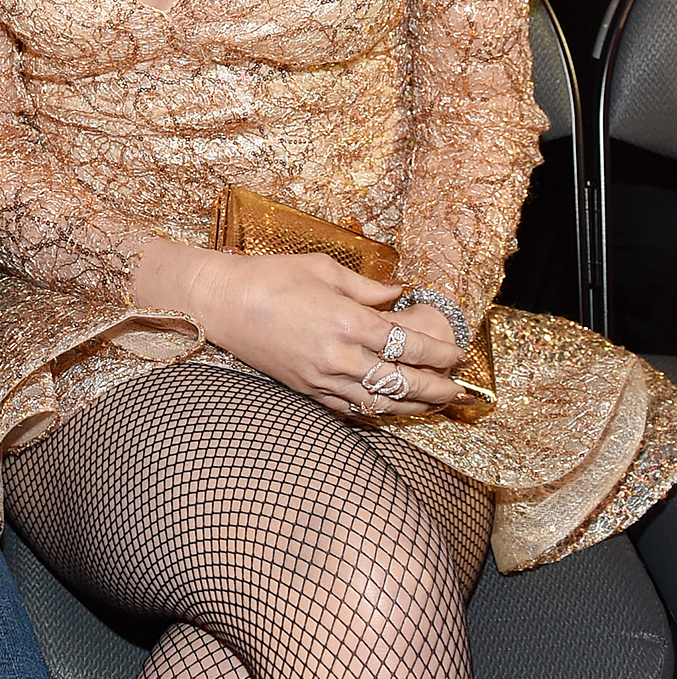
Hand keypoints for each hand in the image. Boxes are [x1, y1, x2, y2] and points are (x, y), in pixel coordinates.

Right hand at [161, 244, 466, 418]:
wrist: (220, 302)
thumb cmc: (268, 277)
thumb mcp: (322, 269)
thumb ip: (366, 286)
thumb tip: (398, 293)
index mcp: (347, 321)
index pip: (408, 344)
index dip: (439, 352)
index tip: (458, 353)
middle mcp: (339, 355)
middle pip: (402, 380)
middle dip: (436, 386)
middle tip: (458, 388)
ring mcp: (322, 378)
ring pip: (380, 401)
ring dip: (412, 405)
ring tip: (434, 403)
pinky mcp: (306, 389)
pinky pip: (350, 407)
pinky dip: (376, 409)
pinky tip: (390, 406)